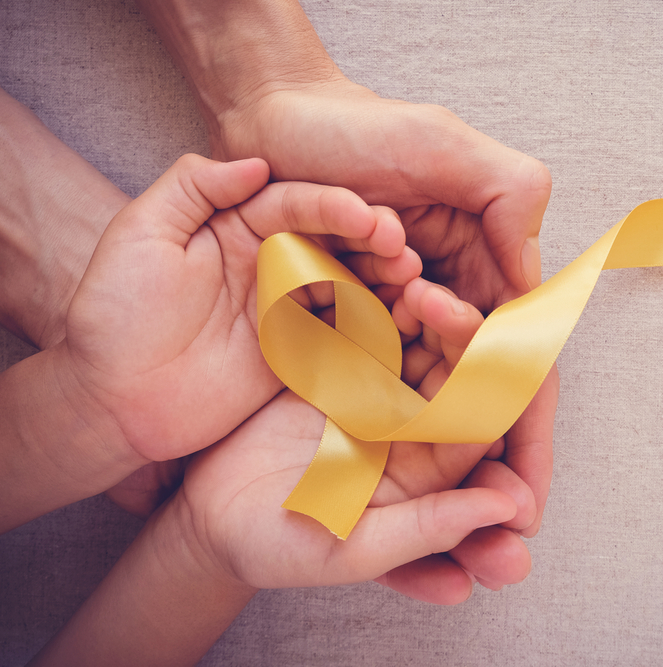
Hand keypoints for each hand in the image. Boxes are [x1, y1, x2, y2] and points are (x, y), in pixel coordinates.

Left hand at [60, 153, 420, 465]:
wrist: (112, 402)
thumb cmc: (114, 315)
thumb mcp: (140, 234)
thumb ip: (193, 188)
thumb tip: (256, 163)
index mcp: (237, 226)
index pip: (296, 205)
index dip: (332, 206)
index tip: (365, 215)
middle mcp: (271, 262)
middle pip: (333, 240)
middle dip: (371, 239)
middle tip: (401, 247)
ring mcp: (289, 309)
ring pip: (348, 281)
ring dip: (382, 278)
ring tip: (412, 279)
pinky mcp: (299, 352)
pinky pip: (345, 331)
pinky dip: (376, 322)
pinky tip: (403, 317)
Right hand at [176, 278, 533, 601]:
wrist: (206, 515)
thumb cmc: (277, 547)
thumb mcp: (351, 549)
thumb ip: (427, 530)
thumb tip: (509, 507)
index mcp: (432, 472)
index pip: (481, 422)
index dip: (488, 385)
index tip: (482, 349)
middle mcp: (416, 426)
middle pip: (456, 370)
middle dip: (459, 334)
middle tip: (438, 301)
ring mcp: (379, 390)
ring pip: (419, 339)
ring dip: (424, 308)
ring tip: (411, 283)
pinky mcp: (342, 364)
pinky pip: (370, 325)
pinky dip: (376, 300)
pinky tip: (374, 278)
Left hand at [214, 75, 558, 537]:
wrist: (272, 122)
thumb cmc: (360, 128)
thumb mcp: (447, 147)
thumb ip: (511, 200)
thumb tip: (533, 287)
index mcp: (481, 274)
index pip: (519, 366)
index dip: (529, 435)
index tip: (527, 501)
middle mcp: (443, 309)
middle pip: (480, 411)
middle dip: (497, 486)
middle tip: (502, 559)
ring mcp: (393, 326)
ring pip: (431, 421)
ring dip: (452, 492)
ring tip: (459, 562)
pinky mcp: (341, 331)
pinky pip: (372, 398)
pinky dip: (387, 453)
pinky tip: (394, 512)